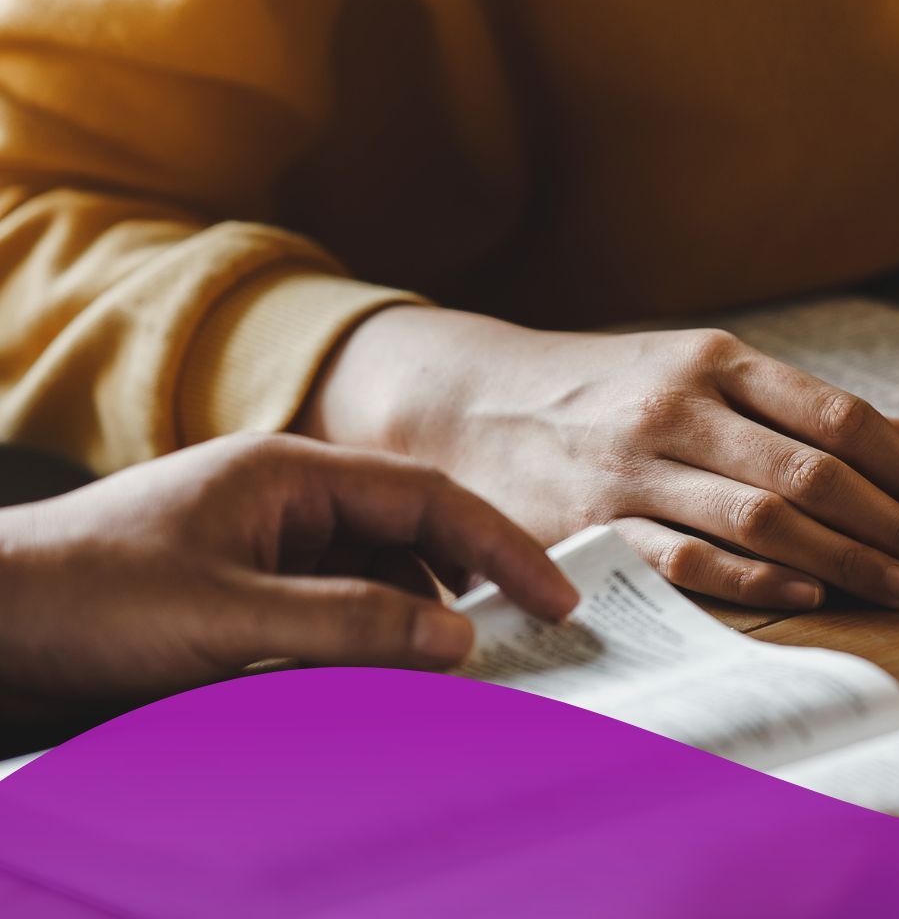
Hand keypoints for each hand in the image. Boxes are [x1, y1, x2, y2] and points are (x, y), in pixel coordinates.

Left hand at [0, 434, 576, 715]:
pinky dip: (365, 636)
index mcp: (290, 473)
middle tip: (522, 641)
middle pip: (410, 531)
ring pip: (372, 572)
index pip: (429, 496)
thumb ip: (352, 624)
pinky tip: (374, 676)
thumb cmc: (90, 599)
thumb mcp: (230, 619)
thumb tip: (461, 640)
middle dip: (468, 585)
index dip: (502, 546)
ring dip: (414, 618)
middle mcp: (283, 496)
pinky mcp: (234, 583)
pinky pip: (328, 602)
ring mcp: (258, 538)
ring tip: (448, 673)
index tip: (557, 597)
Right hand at [297, 307, 898, 609]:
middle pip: (817, 473)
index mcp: (717, 362)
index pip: (841, 417)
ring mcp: (636, 467)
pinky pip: (687, 559)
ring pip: (765, 518)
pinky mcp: (593, 525)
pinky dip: (755, 582)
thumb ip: (799, 407)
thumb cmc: (602, 390)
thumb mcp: (697, 371)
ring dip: (851, 562)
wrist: (463, 401)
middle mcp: (682, 409)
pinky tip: (811, 600)